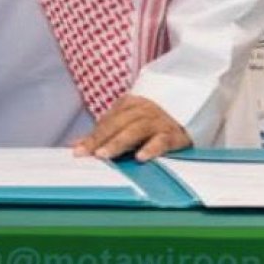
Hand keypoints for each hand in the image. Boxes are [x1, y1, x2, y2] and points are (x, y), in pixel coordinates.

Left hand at [73, 94, 190, 161]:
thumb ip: (102, 134)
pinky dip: (151, 148)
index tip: (78, 152)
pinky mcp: (174, 135)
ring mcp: (157, 121)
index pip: (106, 123)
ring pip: (135, 130)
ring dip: (119, 143)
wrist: (188, 111)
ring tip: (105, 156)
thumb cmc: (151, 122)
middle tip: (89, 154)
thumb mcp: (127, 123)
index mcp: (127, 105)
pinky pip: (161, 141)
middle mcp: (141, 110)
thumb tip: (75, 145)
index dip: (91, 138)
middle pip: (117, 124)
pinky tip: (141, 157)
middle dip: (101, 139)